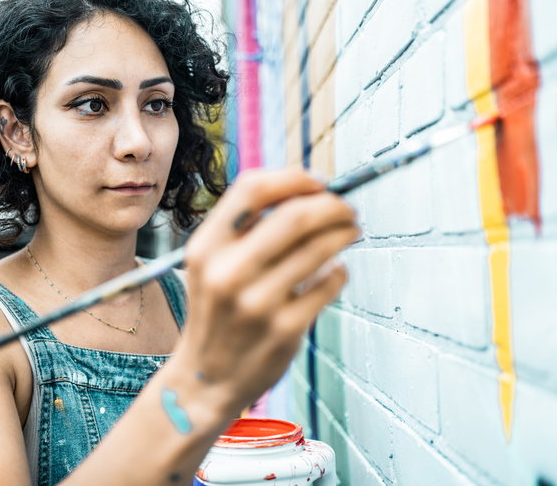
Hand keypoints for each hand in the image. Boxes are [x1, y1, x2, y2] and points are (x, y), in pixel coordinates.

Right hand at [179, 168, 360, 413]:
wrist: (205, 377)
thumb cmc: (217, 310)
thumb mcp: (210, 264)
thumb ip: (245, 227)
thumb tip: (305, 188)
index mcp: (206, 247)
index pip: (253, 188)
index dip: (294, 178)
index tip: (319, 183)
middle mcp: (227, 272)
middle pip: (295, 215)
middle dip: (333, 205)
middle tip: (347, 209)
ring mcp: (257, 303)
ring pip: (320, 248)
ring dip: (345, 232)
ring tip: (351, 231)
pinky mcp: (285, 329)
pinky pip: (329, 283)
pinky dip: (340, 270)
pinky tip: (335, 270)